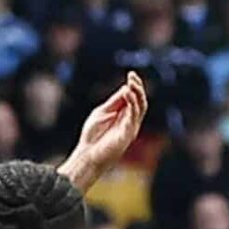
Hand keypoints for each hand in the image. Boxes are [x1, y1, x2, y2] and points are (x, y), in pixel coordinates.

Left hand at [64, 72, 147, 188]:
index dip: (134, 85)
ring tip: (130, 84)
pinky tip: (127, 95)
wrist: (87, 154)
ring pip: (140, 108)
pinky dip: (132, 104)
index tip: (131, 74)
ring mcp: (130, 128)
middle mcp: (130, 120)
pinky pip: (134, 117)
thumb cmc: (93, 135)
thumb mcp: (102, 112)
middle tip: (133, 77)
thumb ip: (114, 102)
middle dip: (138, 88)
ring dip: (136, 94)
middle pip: (140, 101)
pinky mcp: (128, 134)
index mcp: (123, 114)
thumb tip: (126, 88)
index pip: (133, 97)